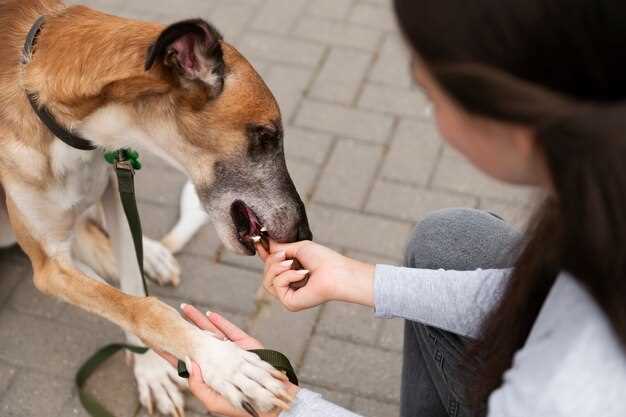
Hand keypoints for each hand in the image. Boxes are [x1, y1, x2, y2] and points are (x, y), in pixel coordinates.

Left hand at [158, 305, 298, 416]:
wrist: (270, 400)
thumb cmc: (241, 407)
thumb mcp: (214, 400)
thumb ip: (199, 385)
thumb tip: (187, 363)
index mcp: (208, 375)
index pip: (185, 360)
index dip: (172, 350)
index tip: (157, 341)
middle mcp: (216, 361)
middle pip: (195, 341)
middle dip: (183, 329)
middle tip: (169, 317)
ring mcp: (229, 352)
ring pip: (210, 332)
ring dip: (198, 320)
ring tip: (185, 308)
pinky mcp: (243, 345)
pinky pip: (229, 330)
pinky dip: (219, 321)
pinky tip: (209, 313)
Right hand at [258, 240, 375, 310]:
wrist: (336, 272)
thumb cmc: (323, 259)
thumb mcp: (298, 248)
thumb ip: (280, 248)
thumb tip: (265, 243)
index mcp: (291, 272)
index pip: (270, 266)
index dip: (263, 254)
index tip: (258, 241)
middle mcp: (288, 286)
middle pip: (266, 273)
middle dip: (272, 261)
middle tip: (287, 256)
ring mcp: (288, 295)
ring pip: (267, 281)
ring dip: (277, 268)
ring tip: (292, 263)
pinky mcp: (289, 303)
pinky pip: (276, 286)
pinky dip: (287, 276)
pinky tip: (302, 274)